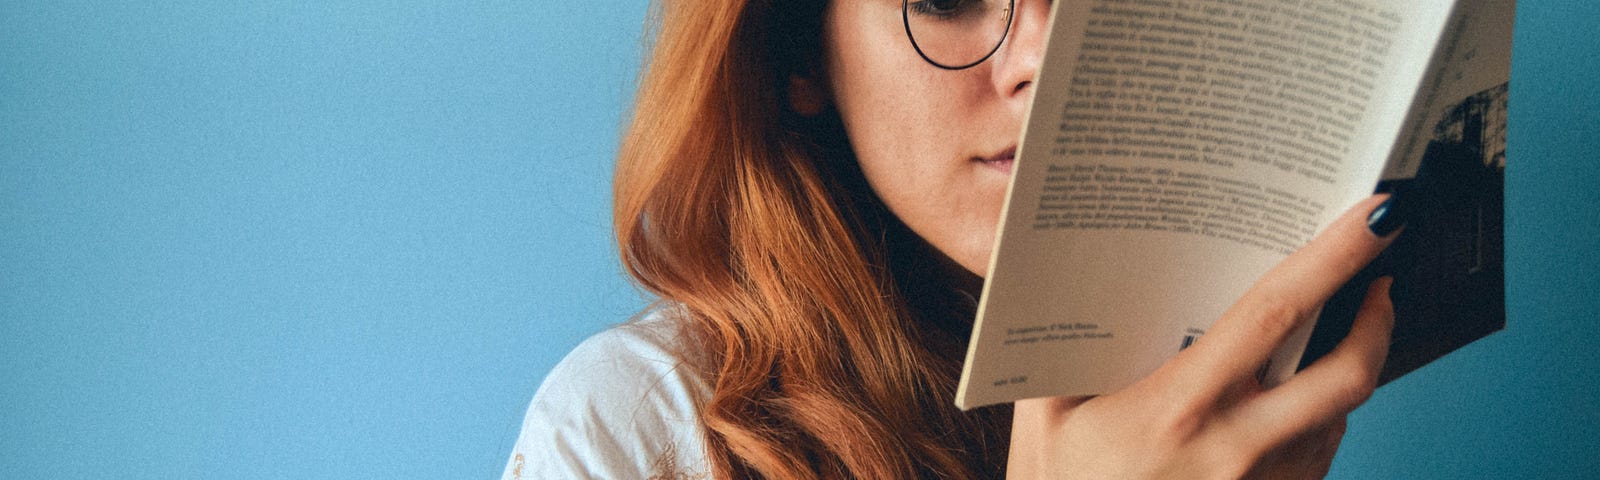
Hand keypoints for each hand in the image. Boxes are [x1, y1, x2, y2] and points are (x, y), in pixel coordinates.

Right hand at [1007, 195, 1400, 478]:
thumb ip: (1065, 351)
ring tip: (1336, 335)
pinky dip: (1320, 421)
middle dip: (1378, 317)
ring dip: (1348, 370)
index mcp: (1177, 409)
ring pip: (1339, 418)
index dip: (1332, 259)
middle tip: (1380, 279)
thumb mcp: (1045, 419)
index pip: (1274, 315)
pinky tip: (1295, 404)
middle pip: (1346, 374)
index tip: (1375, 217)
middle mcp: (1233, 450)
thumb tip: (1079, 277)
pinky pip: (1318, 457)